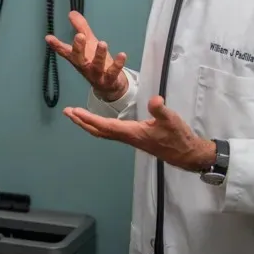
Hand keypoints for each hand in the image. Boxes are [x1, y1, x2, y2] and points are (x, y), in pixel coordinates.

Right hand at [44, 11, 128, 100]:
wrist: (108, 86)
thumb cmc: (95, 62)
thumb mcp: (89, 43)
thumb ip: (81, 28)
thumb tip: (72, 13)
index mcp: (78, 58)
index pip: (65, 51)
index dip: (56, 45)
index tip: (49, 37)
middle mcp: (85, 66)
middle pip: (79, 58)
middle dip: (78, 48)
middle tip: (79, 36)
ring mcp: (97, 74)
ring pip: (96, 65)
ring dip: (99, 55)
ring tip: (102, 43)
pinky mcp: (109, 79)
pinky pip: (113, 72)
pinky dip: (117, 64)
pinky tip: (122, 54)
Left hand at [63, 95, 215, 171]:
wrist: (186, 153)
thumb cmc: (178, 137)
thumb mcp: (171, 120)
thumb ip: (161, 110)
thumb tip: (154, 100)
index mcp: (132, 132)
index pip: (105, 125)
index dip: (90, 119)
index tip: (75, 111)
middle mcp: (127, 137)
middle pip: (99, 131)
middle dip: (82, 122)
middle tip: (67, 112)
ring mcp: (130, 139)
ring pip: (104, 132)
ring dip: (88, 124)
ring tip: (76, 115)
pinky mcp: (134, 138)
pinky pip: (111, 132)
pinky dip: (100, 125)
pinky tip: (98, 121)